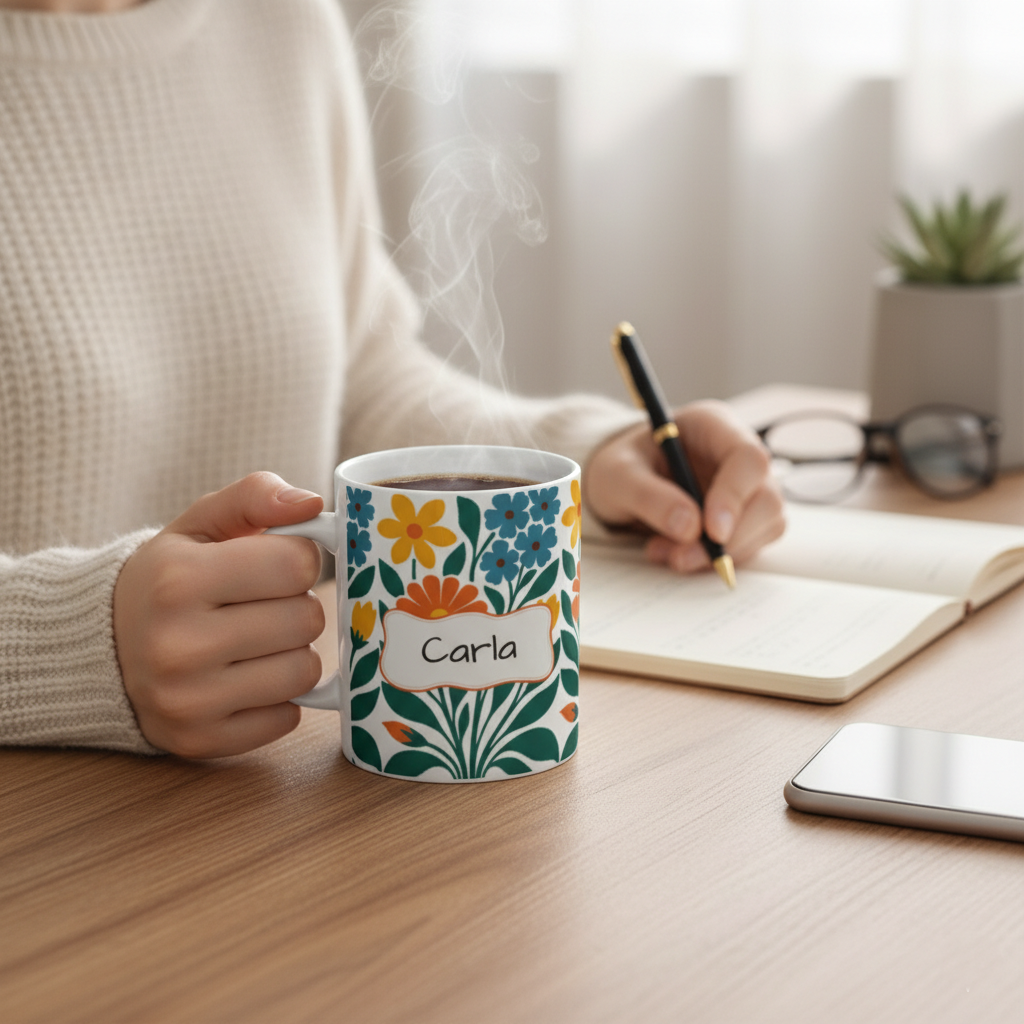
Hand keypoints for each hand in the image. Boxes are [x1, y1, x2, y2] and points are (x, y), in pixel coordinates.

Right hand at [113, 472, 325, 757]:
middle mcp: (178, 644)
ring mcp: (187, 699)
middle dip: (296, 606)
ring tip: (255, 642)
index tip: (276, 564)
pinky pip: (286, 719)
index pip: (296, 564)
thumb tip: (312, 504)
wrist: (102, 646)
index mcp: (179, 579)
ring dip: (292, 653)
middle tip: (263, 605)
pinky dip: (277, 699)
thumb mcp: (201, 523)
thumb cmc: (168, 577)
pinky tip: (244, 679)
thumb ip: (256, 497)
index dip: (298, 560)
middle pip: (306, 620)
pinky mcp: (198, 740)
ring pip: (304, 672)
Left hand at [584, 399, 784, 570]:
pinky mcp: (744, 519)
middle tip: (680, 558)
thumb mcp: (618, 475)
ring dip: (717, 553)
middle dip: (729, 538)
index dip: (735, 496)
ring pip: (764, 527)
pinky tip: (674, 554)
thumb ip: (649, 496)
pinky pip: (748, 546)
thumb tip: (690, 527)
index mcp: (713, 426)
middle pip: (766, 498)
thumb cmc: (621, 467)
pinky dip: (712, 560)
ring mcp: (747, 488)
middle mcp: (738, 455)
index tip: (711, 533)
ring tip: (663, 552)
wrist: (618, 485)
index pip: (748, 457)